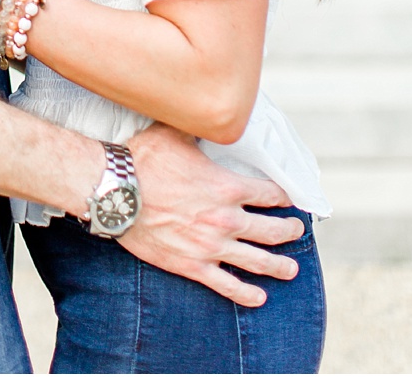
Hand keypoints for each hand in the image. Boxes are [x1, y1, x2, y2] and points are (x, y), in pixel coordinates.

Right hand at [120, 123, 302, 306]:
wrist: (115, 193)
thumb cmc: (144, 160)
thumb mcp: (179, 133)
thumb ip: (200, 127)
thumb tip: (207, 113)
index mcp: (228, 186)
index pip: (269, 193)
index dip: (285, 196)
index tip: (291, 200)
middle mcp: (226, 218)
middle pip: (271, 229)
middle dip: (289, 231)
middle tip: (296, 231)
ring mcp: (210, 245)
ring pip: (257, 261)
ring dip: (278, 266)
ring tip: (291, 269)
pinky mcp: (191, 266)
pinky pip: (225, 285)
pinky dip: (245, 294)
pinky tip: (259, 298)